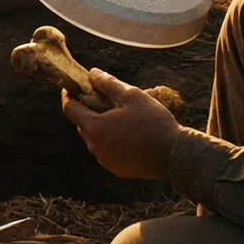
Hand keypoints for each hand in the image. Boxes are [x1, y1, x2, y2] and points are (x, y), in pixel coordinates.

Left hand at [62, 69, 181, 179]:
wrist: (174, 155)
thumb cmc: (153, 122)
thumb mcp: (132, 95)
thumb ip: (108, 83)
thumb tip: (92, 73)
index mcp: (95, 127)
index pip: (70, 109)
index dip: (68, 96)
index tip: (71, 88)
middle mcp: (95, 147)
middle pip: (81, 125)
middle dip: (86, 111)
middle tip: (99, 99)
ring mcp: (106, 160)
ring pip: (94, 139)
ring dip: (99, 127)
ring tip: (116, 116)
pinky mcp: (118, 169)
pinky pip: (106, 152)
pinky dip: (110, 141)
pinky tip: (126, 134)